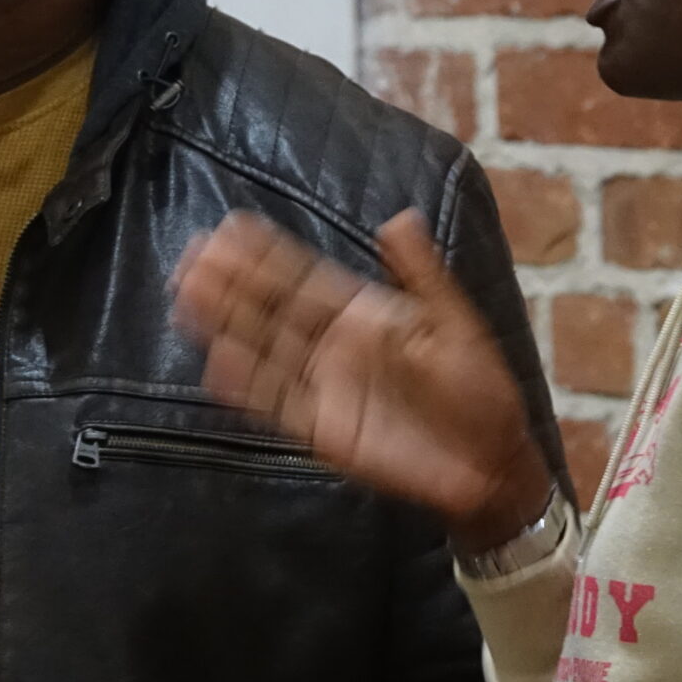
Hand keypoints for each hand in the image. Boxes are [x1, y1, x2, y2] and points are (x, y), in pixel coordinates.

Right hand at [172, 210, 555, 550]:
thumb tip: (397, 219)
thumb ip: (420, 274)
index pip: (306, 278)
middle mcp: (336, 347)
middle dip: (234, 284)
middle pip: (275, 310)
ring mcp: (326, 388)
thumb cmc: (480, 389)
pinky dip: (248, 384)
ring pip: (267, 350)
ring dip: (228, 324)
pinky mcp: (325, 430)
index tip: (230, 229)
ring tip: (188, 295)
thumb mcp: (454, 322)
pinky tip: (218, 359)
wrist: (493, 462)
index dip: (268, 255)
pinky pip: (279, 403)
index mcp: (365, 314)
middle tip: (191, 257)